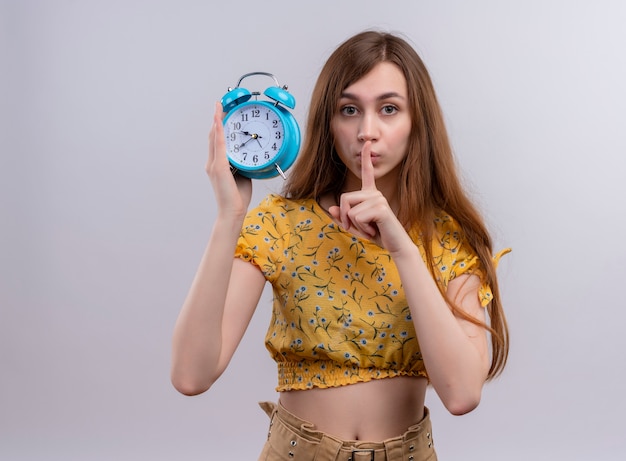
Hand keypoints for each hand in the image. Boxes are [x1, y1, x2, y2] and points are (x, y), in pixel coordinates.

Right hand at [206, 102, 251, 217]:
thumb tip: (250, 155)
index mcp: (217, 165)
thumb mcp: (242, 175)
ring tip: (219, 107)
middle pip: (212, 135)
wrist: (232, 211)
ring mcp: (214, 165)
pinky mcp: (218, 168)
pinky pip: (219, 146)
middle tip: (220, 104)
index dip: (218, 126)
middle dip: (216, 119)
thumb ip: (243, 164)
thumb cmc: (237, 197)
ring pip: (214, 138)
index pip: (217, 141)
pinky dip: (218, 132)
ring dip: (216, 121)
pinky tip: (219, 122)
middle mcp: (212, 163)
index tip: (222, 113)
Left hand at [328, 142, 410, 252]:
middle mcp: (375, 193)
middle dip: (344, 216)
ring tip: (371, 228)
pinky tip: (374, 230)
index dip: (366, 158)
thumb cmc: (377, 234)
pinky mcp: (380, 208)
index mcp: (371, 194)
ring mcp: (378, 199)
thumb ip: (343, 217)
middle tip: (359, 227)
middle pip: (344, 198)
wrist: (396, 245)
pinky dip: (362, 229)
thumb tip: (331, 208)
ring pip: (349, 211)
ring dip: (356, 225)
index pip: (367, 173)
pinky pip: (357, 217)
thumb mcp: (356, 226)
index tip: (367, 143)